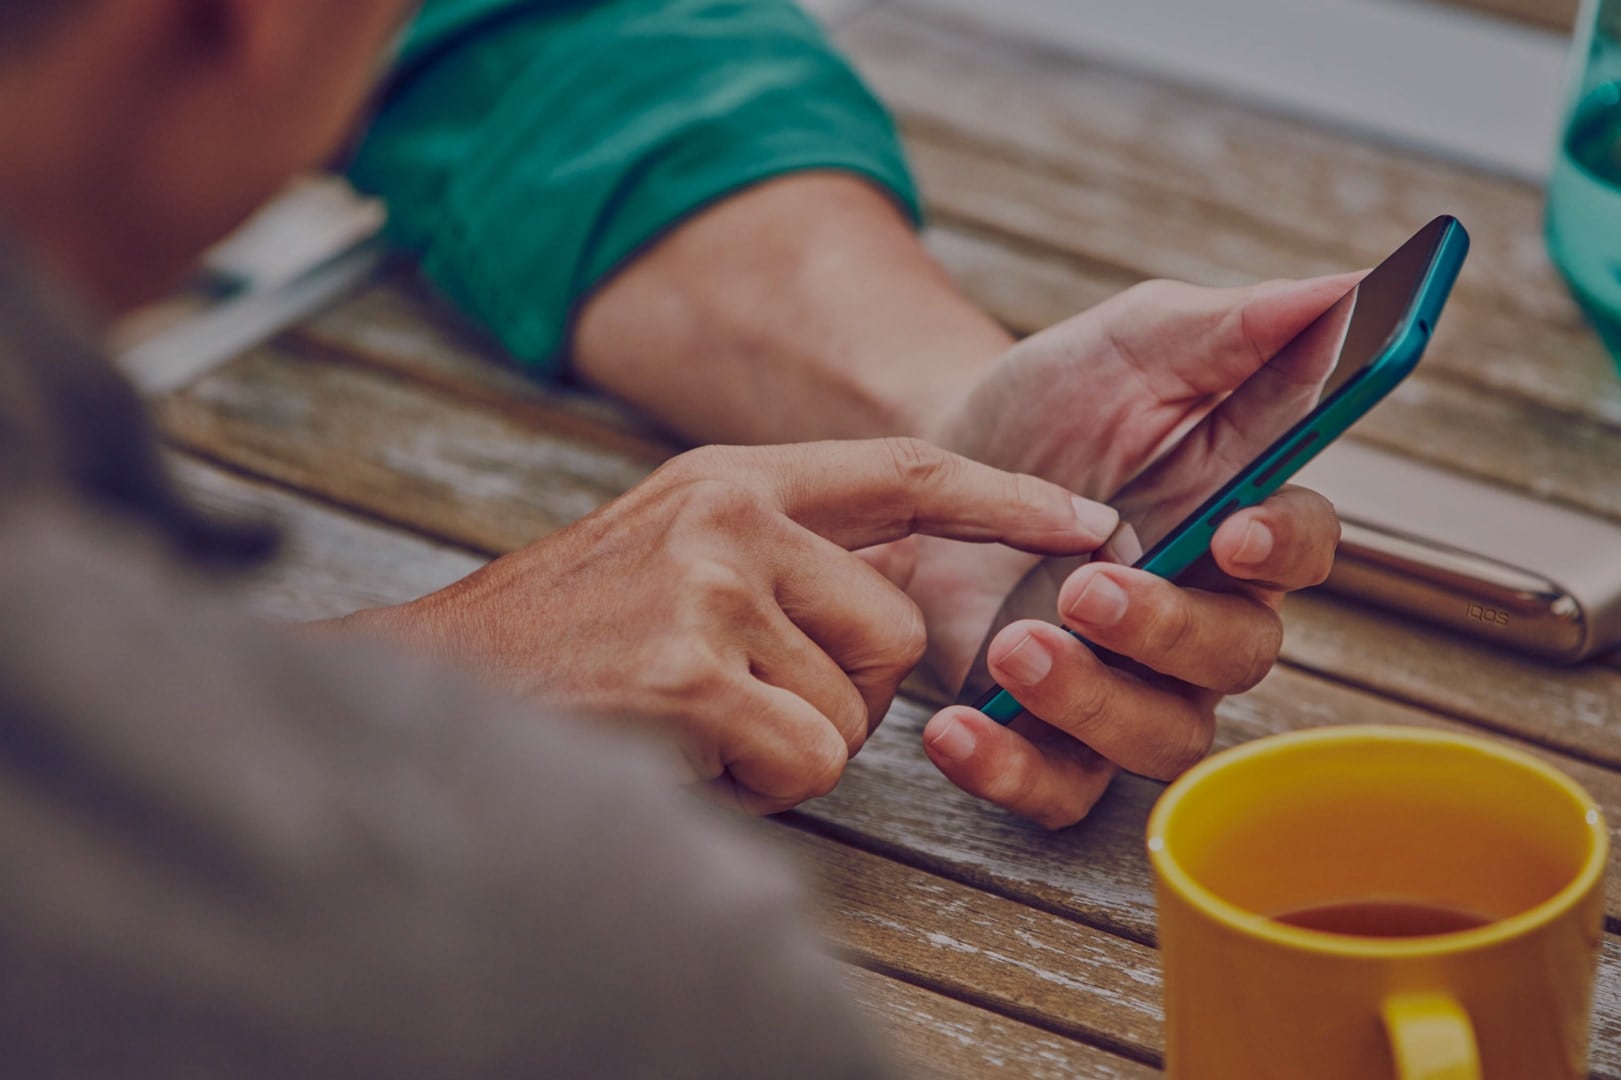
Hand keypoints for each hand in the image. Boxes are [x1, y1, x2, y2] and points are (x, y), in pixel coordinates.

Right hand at [345, 439, 1116, 813]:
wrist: (430, 690)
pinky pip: (806, 761)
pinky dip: (756, 786)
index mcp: (732, 479)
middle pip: (897, 631)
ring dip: (788, 748)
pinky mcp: (693, 675)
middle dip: (846, 695)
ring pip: (853, 712)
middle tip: (744, 700)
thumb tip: (904, 585)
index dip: (1006, 497)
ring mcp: (710, 590)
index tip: (1087, 520)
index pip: (904, 472)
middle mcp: (730, 517)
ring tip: (694, 723)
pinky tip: (682, 754)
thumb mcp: (671, 549)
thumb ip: (782, 552)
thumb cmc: (562, 640)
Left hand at [908, 277, 1355, 827]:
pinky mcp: (1049, 736)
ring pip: (1160, 737)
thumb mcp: (1133, 345)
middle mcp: (1201, 615)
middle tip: (1088, 586)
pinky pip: (1057, 790)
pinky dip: (1009, 771)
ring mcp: (1128, 684)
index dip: (1285, 548)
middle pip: (1237, 656)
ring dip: (1092, 703)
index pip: (1305, 549)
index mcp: (1238, 519)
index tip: (1237, 532)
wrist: (930, 460)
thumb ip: (1234, 327)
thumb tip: (1342, 290)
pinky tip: (956, 725)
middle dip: (1168, 629)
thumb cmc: (1054, 405)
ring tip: (1012, 646)